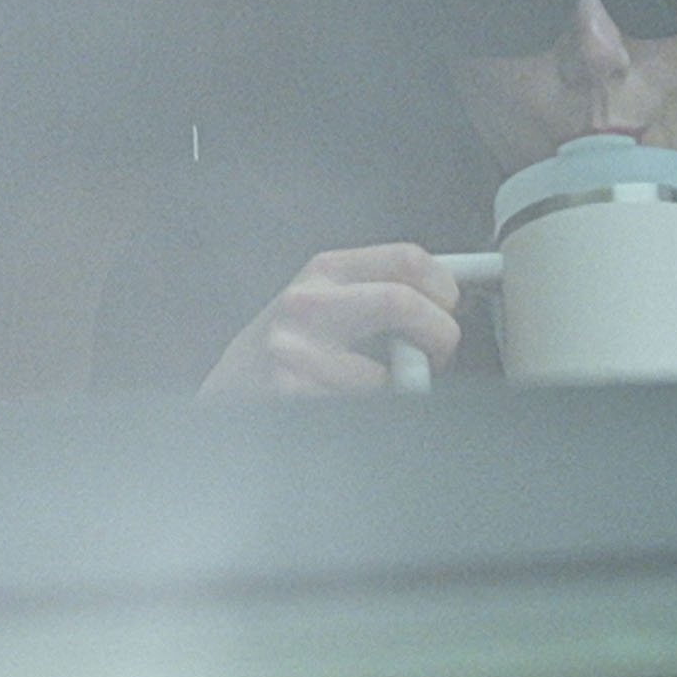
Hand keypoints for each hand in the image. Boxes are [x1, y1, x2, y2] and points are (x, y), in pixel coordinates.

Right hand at [203, 243, 466, 394]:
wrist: (226, 399)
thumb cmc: (285, 355)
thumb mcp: (325, 306)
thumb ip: (376, 296)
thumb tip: (446, 304)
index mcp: (325, 272)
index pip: (406, 258)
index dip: (445, 288)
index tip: (450, 311)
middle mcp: (308, 303)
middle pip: (402, 302)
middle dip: (440, 336)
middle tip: (437, 358)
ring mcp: (295, 352)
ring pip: (385, 375)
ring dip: (397, 392)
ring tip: (378, 394)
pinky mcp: (290, 397)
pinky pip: (363, 412)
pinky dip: (370, 417)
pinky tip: (343, 412)